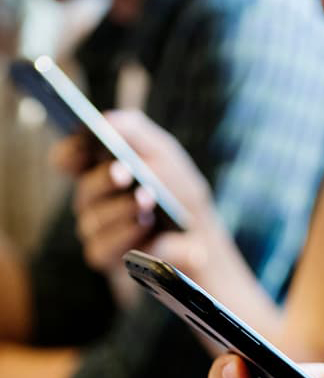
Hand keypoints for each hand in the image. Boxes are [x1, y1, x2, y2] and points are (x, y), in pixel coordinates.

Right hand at [53, 110, 217, 275]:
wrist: (202, 237)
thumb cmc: (178, 191)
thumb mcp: (165, 154)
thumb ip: (137, 131)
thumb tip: (108, 120)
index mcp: (99, 172)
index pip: (68, 160)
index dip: (69, 153)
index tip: (81, 146)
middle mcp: (93, 202)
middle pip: (85, 190)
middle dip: (106, 179)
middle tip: (125, 172)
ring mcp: (97, 231)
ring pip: (94, 220)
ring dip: (122, 208)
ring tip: (146, 198)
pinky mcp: (107, 257)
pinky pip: (103, 248)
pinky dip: (125, 235)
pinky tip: (144, 225)